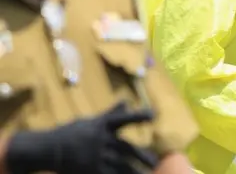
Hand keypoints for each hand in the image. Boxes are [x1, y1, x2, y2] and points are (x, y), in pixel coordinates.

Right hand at [6, 101, 158, 173]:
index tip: (154, 115)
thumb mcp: (91, 121)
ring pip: (120, 165)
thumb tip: (127, 101)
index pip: (122, 119)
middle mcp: (100, 140)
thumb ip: (111, 113)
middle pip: (126, 148)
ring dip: (134, 171)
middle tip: (155, 162)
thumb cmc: (72, 133)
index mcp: (101, 125)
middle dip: (141, 155)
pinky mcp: (90, 170)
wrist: (48, 150)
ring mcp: (95, 156)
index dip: (138, 116)